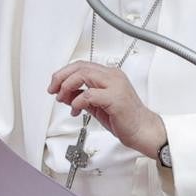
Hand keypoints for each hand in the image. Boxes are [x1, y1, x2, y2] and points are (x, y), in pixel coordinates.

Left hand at [48, 61, 166, 157]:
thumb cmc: (124, 118)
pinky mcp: (115, 98)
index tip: (55, 85)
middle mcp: (112, 76)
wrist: (142, 130)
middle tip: (53, 90)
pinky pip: (89, 94)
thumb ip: (82, 98)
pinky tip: (76, 109)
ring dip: (67, 87)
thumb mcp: (97, 106)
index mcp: (109, 75)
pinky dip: (78, 101)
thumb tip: (66, 95)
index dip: (64, 73)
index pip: (82, 65)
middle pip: (80, 67)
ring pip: (83, 75)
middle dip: (61, 77)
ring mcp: (115, 85)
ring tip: (63, 99)